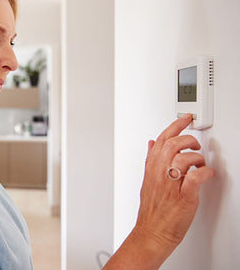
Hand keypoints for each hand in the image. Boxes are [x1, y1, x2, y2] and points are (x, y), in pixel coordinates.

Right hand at [104, 114, 214, 269]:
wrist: (152, 233)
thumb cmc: (152, 211)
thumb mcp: (147, 180)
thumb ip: (150, 160)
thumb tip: (151, 143)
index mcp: (151, 169)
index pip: (161, 140)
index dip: (175, 126)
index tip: (186, 118)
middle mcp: (160, 175)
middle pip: (172, 145)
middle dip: (188, 139)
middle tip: (195, 144)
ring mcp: (171, 186)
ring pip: (183, 159)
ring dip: (197, 158)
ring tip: (200, 163)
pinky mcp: (184, 198)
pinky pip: (195, 178)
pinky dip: (204, 172)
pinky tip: (205, 174)